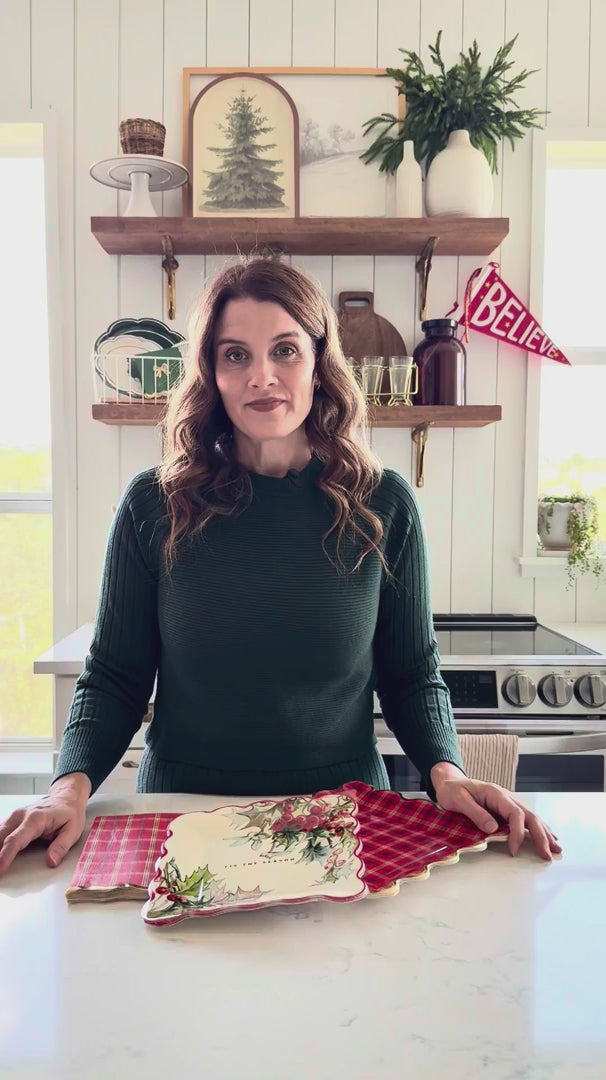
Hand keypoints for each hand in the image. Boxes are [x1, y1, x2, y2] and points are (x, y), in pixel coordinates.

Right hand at [0, 774, 89, 876]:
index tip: (0, 870)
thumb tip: (51, 862)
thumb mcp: (73, 830)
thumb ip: (61, 846)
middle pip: (0, 837)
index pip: (15, 840)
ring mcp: (15, 816)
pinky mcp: (12, 819)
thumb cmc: (70, 813)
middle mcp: (21, 815)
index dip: (5, 856)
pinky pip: (0, 831)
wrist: (66, 797)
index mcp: (36, 819)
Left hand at [430, 765, 561, 860]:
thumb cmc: (452, 791)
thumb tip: (493, 829)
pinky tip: (548, 837)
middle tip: (548, 854)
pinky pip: (526, 820)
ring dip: (545, 833)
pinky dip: (538, 829)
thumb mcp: (458, 800)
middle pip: (530, 816)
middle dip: (541, 835)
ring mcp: (508, 803)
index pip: (515, 814)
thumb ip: (475, 813)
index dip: (517, 833)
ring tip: (557, 848)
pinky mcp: (506, 810)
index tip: (513, 850)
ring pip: (532, 817)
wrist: (449, 782)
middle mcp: (506, 798)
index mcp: (496, 794)